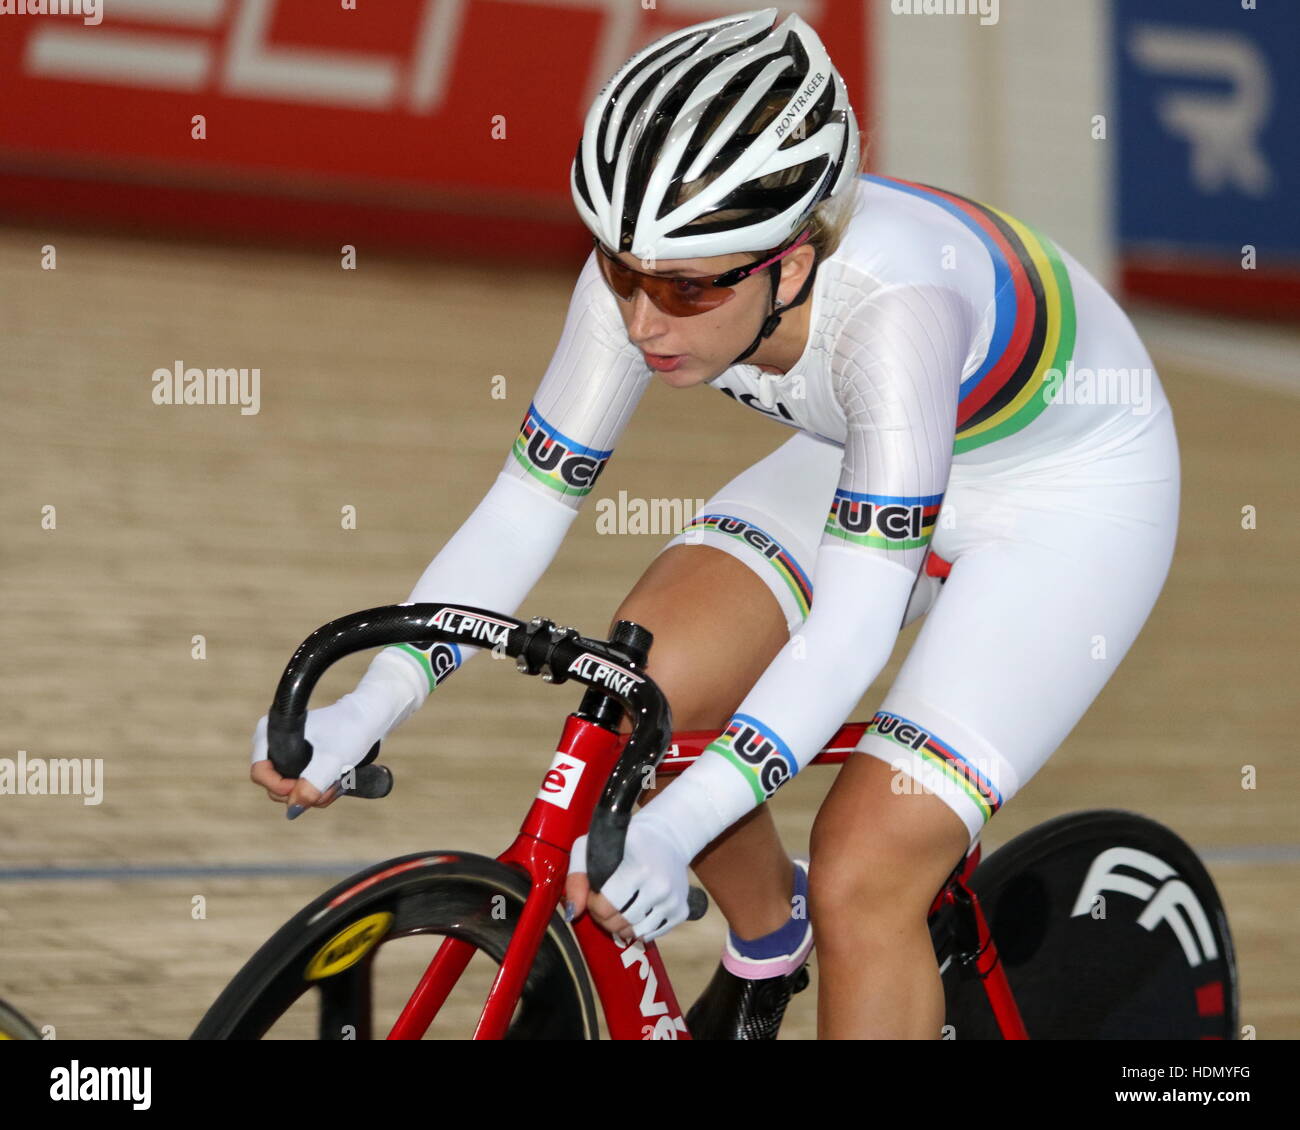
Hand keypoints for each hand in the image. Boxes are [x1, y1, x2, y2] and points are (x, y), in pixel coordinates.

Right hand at [249, 695, 382, 814]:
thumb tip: (293, 809)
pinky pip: (305, 783)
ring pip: (294, 788)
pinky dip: (320, 788)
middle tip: (328, 788)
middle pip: (277, 785)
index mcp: (270, 735)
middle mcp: (273, 743)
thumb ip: (312, 784)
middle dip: (303, 792)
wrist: (370, 717)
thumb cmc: (350, 731)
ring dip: (316, 793)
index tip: (303, 788)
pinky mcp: (302, 759)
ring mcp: (288, 753)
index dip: (279, 787)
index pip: (260, 773)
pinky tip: (337, 782)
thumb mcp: (332, 760)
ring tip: (338, 783)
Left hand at [565, 813, 691, 944]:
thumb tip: (573, 913)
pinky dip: (639, 928)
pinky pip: (651, 935)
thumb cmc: (624, 841)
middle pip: (619, 923)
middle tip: (604, 901)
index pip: (605, 907)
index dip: (593, 903)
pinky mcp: (682, 912)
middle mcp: (660, 886)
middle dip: (604, 917)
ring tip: (618, 906)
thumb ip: (576, 876)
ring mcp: (673, 901)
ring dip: (620, 926)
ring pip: (635, 933)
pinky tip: (636, 910)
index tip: (595, 891)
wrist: (667, 837)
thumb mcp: (593, 845)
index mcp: (639, 868)